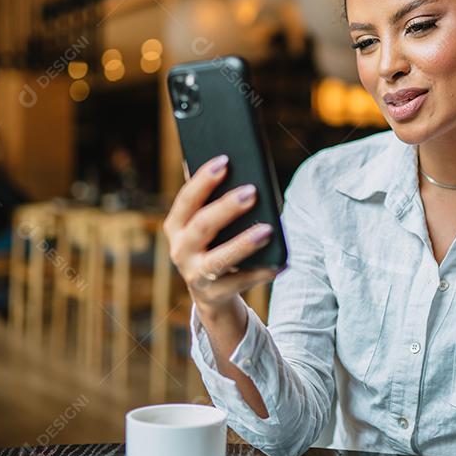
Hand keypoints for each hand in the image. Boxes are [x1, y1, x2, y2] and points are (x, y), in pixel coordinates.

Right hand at [163, 154, 280, 317]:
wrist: (209, 292)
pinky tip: (279, 263)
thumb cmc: (212, 244)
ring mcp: (195, 275)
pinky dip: (261, 272)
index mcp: (176, 226)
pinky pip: (241, 282)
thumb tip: (227, 162)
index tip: (225, 161)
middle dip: (226, 208)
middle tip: (252, 192)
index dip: (203, 180)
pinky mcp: (215, 294)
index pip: (186, 199)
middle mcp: (180, 250)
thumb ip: (209, 198)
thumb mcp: (203, 222)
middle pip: (202, 225)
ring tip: (268, 230)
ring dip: (243, 244)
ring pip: (219, 259)